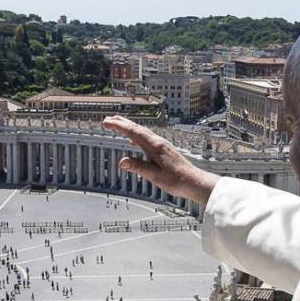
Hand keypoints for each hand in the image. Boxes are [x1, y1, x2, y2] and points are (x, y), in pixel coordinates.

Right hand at [102, 115, 218, 206]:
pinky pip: (146, 138)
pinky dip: (137, 135)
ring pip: (142, 132)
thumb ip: (138, 167)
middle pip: (137, 128)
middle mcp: (158, 142)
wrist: (193, 181)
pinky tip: (133, 142)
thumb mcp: (155, 176)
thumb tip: (121, 162)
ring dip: (128, 127)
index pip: (133, 132)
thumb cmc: (176, 180)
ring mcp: (161, 144)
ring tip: (118, 124)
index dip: (118, 126)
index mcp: (155, 146)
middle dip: (121, 122)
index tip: (106, 122)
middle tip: (107, 119)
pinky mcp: (163, 149)